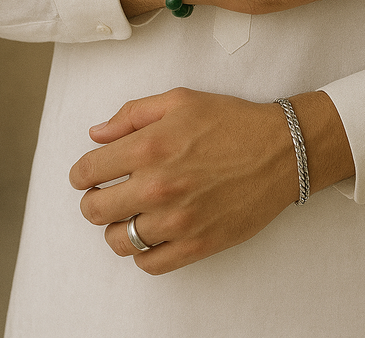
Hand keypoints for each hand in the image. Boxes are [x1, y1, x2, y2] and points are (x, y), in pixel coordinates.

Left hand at [69, 88, 351, 274]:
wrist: (281, 150)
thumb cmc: (232, 122)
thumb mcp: (180, 100)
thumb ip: (132, 114)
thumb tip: (97, 134)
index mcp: (148, 147)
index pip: (87, 172)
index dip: (83, 174)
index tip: (89, 175)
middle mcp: (157, 187)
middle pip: (94, 211)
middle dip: (94, 200)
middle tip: (107, 193)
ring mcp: (176, 220)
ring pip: (119, 241)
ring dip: (117, 228)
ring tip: (131, 214)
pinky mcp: (196, 244)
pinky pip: (149, 264)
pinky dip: (142, 253)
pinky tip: (152, 234)